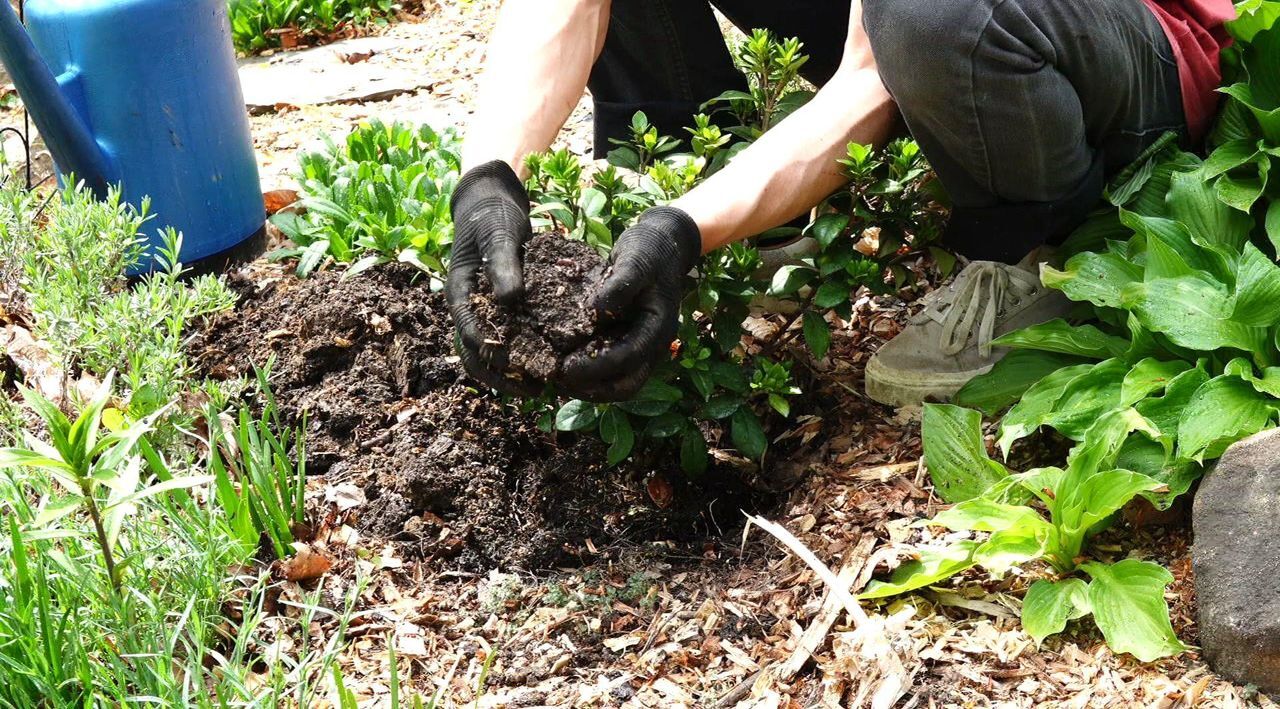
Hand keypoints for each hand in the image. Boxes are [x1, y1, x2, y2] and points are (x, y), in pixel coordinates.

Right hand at [446, 160, 536, 394]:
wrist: (490, 203)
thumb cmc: (492, 216)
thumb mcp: (499, 234)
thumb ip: (502, 264)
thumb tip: (510, 299)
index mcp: (461, 292)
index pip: (469, 333)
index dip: (491, 355)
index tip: (517, 370)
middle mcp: (468, 307)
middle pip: (476, 354)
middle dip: (502, 377)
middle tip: (534, 391)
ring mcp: (482, 311)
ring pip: (488, 354)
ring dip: (511, 373)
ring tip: (541, 388)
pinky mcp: (499, 310)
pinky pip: (506, 339)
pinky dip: (521, 355)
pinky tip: (545, 364)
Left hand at [562, 207, 702, 401]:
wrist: (663, 243)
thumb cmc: (650, 250)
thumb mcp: (636, 260)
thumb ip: (619, 285)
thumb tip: (595, 310)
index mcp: (658, 328)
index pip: (628, 359)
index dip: (596, 367)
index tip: (565, 367)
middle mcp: (651, 344)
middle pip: (626, 385)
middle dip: (592, 389)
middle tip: (558, 381)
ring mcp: (640, 345)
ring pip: (617, 382)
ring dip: (588, 385)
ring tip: (556, 377)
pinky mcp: (626, 339)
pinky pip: (609, 365)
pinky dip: (588, 370)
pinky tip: (563, 360)